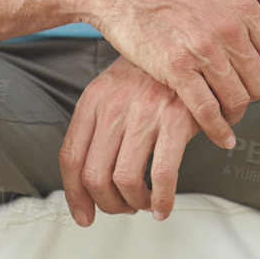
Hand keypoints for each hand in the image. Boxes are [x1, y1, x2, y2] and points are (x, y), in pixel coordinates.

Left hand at [60, 56, 197, 224]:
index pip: (71, 158)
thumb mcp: (114, 89)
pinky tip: (163, 205)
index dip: (74, 194)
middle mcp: (114, 106)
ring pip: (124, 180)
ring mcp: (144, 113)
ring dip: (133, 203)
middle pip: (94, 175)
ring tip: (143, 203)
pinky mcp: (175, 120)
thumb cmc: (152, 73)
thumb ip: (98, 125)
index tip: (84, 214)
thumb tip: (89, 177)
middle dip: (107, 203)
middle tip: (121, 208)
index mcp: (94, 100)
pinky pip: (162, 175)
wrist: (188, 45)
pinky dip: (161, 200)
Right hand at [86, 0, 259, 149]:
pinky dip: (216, 129)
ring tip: (228, 117)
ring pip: (237, 99)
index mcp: (243, 5)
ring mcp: (203, 49)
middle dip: (252, 95)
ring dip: (235, 114)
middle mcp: (229, 27)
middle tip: (239, 98)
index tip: (254, 75)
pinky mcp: (175, 68)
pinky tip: (220, 138)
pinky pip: (207, 109)